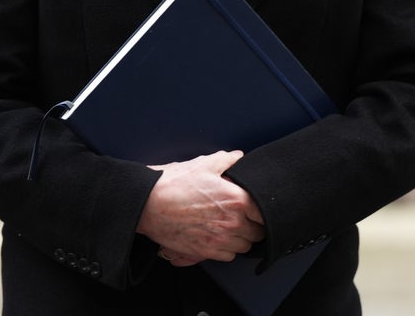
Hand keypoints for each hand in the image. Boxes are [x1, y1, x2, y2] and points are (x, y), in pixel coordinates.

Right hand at [137, 150, 265, 265]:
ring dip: (242, 238)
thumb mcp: (204, 164)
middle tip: (244, 217)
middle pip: (258, 232)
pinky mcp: (206, 251)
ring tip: (232, 227)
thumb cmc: (174, 184)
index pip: (265, 213)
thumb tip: (239, 157)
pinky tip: (220, 237)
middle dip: (254, 225)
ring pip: (245, 246)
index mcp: (236, 199)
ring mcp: (219, 239)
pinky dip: (228, 249)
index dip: (262, 210)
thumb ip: (228, 160)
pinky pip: (229, 256)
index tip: (256, 208)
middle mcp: (232, 222)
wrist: (149, 204)